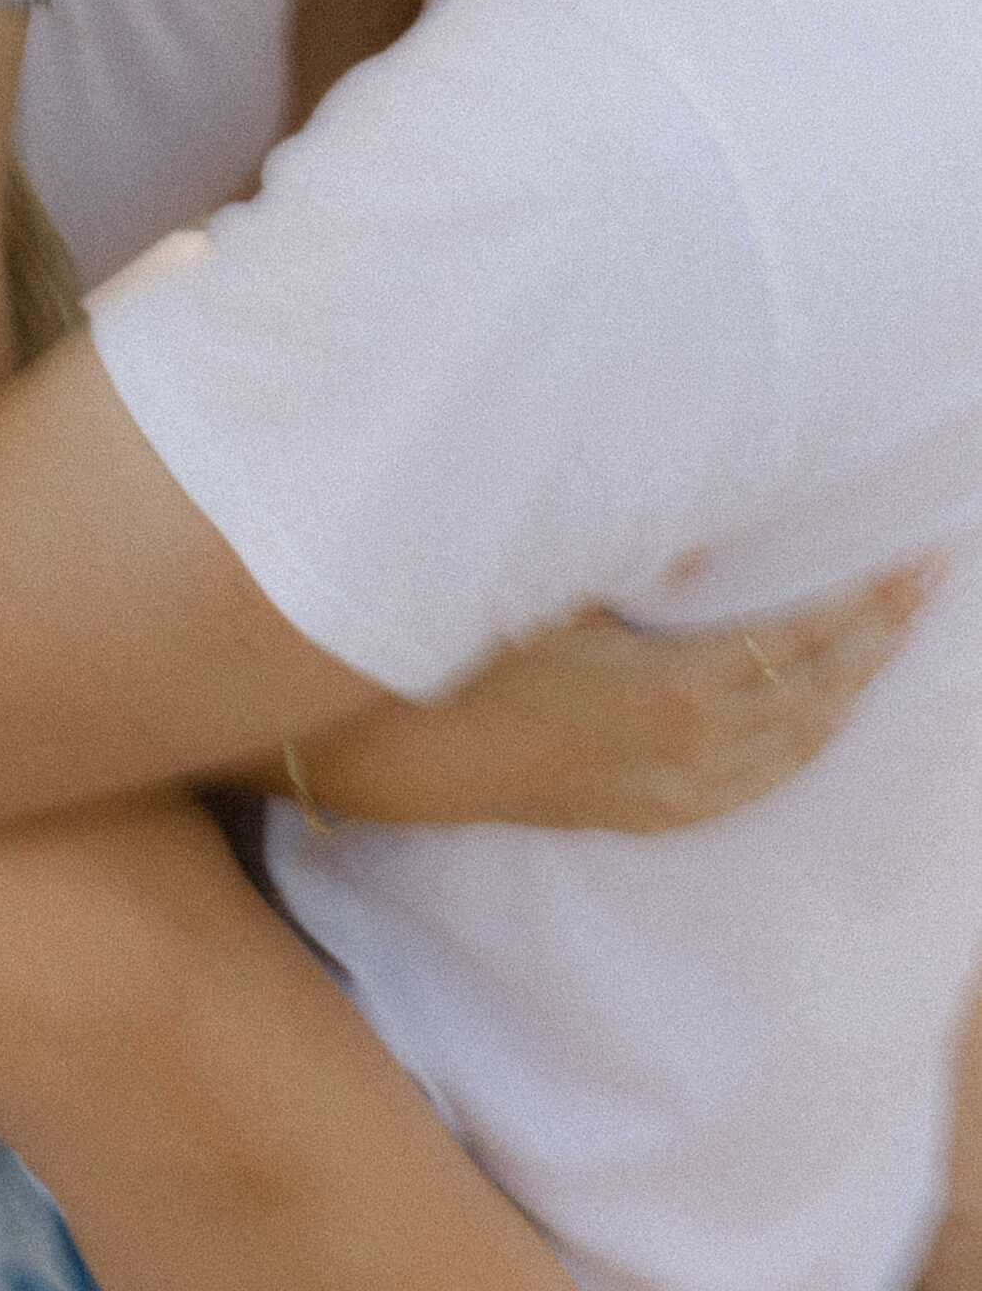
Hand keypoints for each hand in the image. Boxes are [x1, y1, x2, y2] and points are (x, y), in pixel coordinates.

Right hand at [285, 564, 934, 832]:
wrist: (420, 756)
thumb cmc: (478, 658)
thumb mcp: (557, 593)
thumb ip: (640, 561)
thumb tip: (712, 534)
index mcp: (677, 690)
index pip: (803, 641)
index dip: (866, 603)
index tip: (917, 565)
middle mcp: (694, 752)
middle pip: (819, 694)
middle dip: (880, 639)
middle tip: (930, 587)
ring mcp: (677, 793)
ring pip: (799, 747)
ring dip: (852, 693)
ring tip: (890, 643)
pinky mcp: (654, 815)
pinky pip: (760, 785)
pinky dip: (805, 747)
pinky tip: (819, 721)